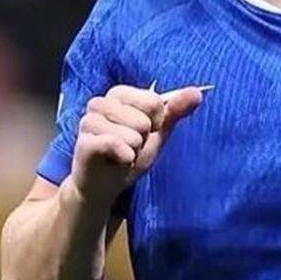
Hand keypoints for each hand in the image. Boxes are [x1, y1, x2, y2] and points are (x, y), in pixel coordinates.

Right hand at [70, 83, 203, 203]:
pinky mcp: (84, 142)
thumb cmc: (129, 155)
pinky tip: (119, 161)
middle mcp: (100, 103)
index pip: (153, 100)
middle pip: (144, 119)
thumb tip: (197, 92)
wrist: (105, 187)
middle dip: (143, 139)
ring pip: (132, 134)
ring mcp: (88, 121)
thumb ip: (175, 111)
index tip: (146, 132)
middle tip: (130, 146)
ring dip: (134, 150)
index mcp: (118, 94)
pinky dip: (125, 158)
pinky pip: (116, 145)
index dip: (157, 122)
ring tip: (122, 154)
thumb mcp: (158, 133)